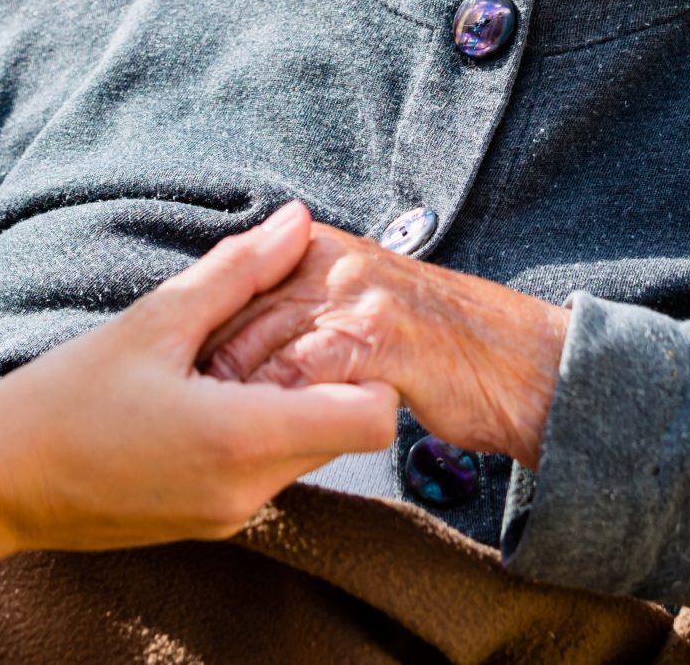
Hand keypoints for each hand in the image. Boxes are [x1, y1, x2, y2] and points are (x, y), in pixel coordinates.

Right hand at [0, 203, 397, 557]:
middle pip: (343, 432)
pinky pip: (263, 472)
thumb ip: (236, 272)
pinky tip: (197, 395)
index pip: (373, 419)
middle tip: (266, 329)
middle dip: (323, 377)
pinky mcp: (209, 525)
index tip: (326, 328)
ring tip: (218, 361)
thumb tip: (296, 222)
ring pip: (303, 451)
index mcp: (242, 440)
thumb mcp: (153, 321)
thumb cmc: (62, 400)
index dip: (368, 368)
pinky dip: (253, 430)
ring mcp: (230, 517)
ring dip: (284, 402)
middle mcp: (249, 492)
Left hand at [198, 220, 569, 469]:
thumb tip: (228, 351)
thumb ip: (298, 318)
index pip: (231, 289)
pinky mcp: (377, 339)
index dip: (197, 343)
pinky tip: (263, 437)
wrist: (520, 363)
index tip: (170, 385)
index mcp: (317, 251)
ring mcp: (355, 297)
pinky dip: (279, 408)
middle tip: (174, 416)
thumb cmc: (438, 349)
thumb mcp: (359, 314)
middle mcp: (330, 263)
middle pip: (236, 317)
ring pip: (264, 347)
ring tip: (207, 434)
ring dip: (232, 396)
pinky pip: (307, 376)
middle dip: (202, 372)